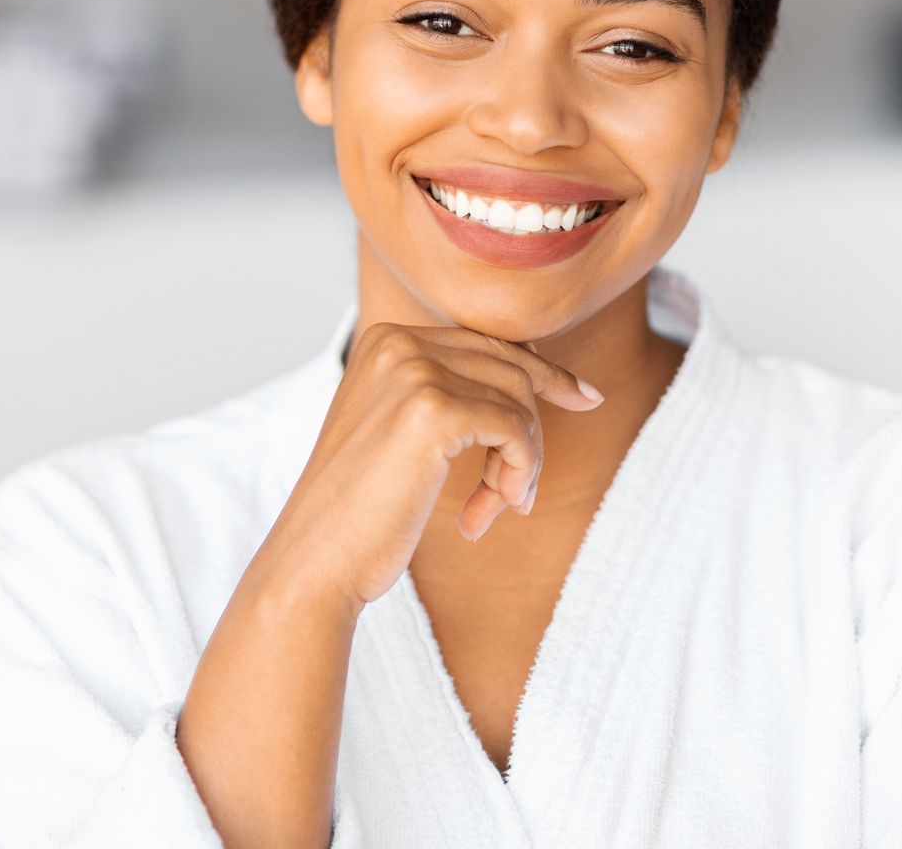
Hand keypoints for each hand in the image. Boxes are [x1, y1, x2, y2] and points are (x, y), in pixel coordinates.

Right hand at [263, 322, 604, 611]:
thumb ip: (450, 393)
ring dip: (522, 462)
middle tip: (517, 495)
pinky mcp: (433, 411)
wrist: (316, 561)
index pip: (487, 344)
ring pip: (519, 400)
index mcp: (385, 339)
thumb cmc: (362, 510)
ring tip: (499, 507)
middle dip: (528, 434)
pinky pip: (515, 429)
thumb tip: (535, 369)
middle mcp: (397, 343)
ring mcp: (413, 372)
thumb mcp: (402, 432)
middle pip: (511, 369)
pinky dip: (517, 473)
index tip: (586, 398)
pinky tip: (485, 514)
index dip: (542, 374)